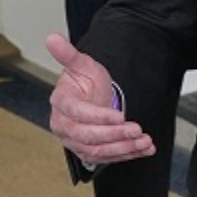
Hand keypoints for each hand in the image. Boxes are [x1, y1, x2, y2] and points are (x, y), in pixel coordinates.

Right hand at [45, 33, 152, 163]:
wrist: (90, 96)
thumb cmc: (84, 81)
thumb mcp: (81, 64)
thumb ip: (68, 54)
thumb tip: (52, 38)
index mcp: (61, 104)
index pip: (77, 113)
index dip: (98, 117)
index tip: (119, 116)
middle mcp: (64, 126)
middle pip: (87, 137)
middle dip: (114, 135)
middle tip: (136, 129)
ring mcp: (76, 142)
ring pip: (98, 151)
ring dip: (123, 148)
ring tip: (144, 140)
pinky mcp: (89, 152)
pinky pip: (108, 158)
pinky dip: (128, 155)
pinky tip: (144, 149)